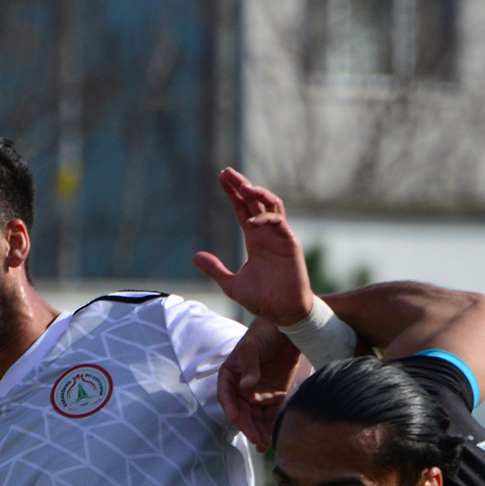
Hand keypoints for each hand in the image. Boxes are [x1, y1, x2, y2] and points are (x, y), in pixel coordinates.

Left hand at [191, 168, 314, 328]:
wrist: (283, 313)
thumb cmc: (263, 300)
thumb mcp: (231, 284)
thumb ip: (215, 269)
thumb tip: (194, 257)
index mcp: (255, 240)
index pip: (243, 210)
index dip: (233, 194)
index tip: (221, 178)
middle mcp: (267, 234)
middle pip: (255, 201)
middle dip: (242, 185)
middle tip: (226, 172)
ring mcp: (280, 237)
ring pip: (271, 205)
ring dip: (258, 193)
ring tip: (243, 185)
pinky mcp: (290, 243)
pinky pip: (279, 222)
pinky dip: (265, 218)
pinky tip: (251, 222)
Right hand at [217, 320, 304, 448]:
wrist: (288, 330)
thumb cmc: (264, 333)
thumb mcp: (252, 347)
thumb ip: (249, 366)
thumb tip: (246, 386)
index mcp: (230, 375)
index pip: (226, 395)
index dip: (229, 407)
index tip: (234, 418)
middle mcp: (241, 388)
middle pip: (242, 411)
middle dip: (248, 426)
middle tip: (255, 439)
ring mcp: (257, 394)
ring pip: (255, 418)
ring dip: (258, 432)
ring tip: (264, 445)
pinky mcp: (274, 397)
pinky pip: (270, 416)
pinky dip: (270, 428)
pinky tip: (271, 441)